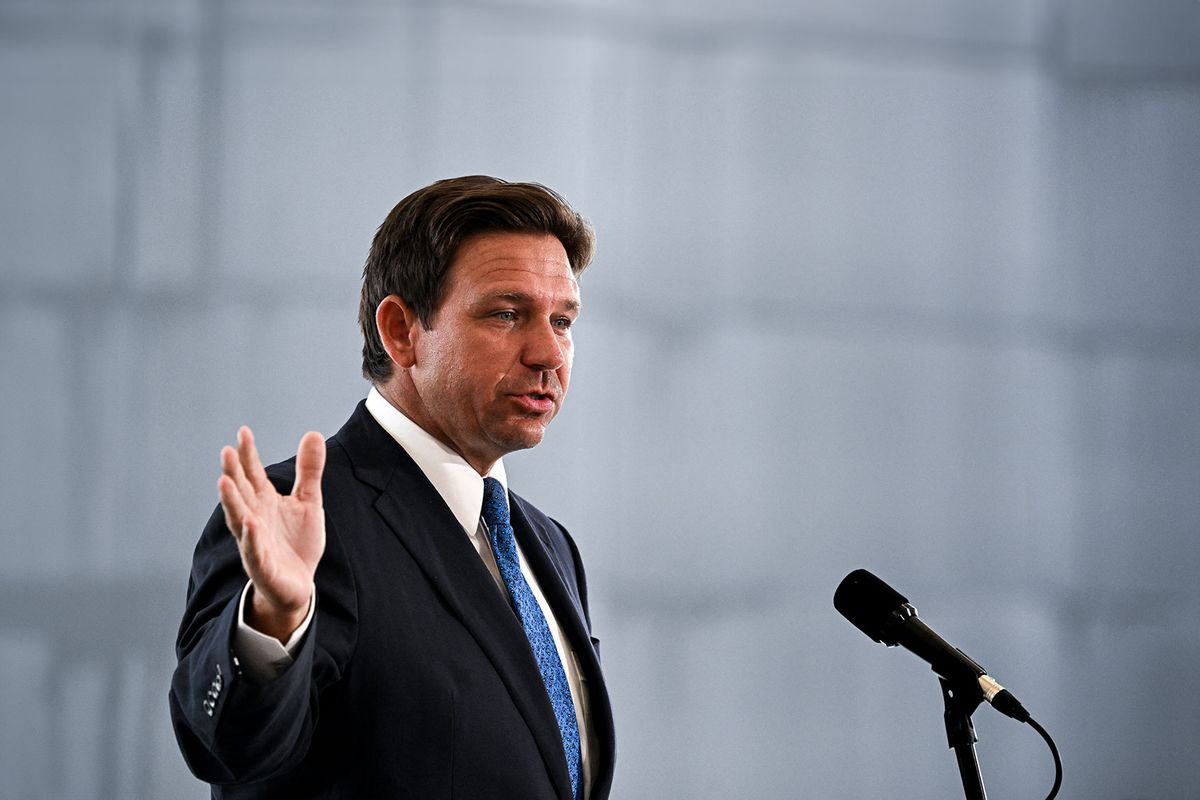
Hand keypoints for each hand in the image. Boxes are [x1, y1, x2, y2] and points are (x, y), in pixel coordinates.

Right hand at [217, 426, 325, 642]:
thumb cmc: (297, 542)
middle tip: (227, 451)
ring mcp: (255, 541)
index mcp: (264, 501)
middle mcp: (254, 518)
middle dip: (233, 473)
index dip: (248, 454)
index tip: (243, 431)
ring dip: (231, 501)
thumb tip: (313, 433)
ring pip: (239, 519)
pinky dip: (251, 538)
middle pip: (241, 492)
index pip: (253, 474)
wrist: (299, 584)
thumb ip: (308, 470)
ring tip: (224, 481)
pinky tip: (249, 523)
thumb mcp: (309, 501)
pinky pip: (254, 550)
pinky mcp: (262, 565)